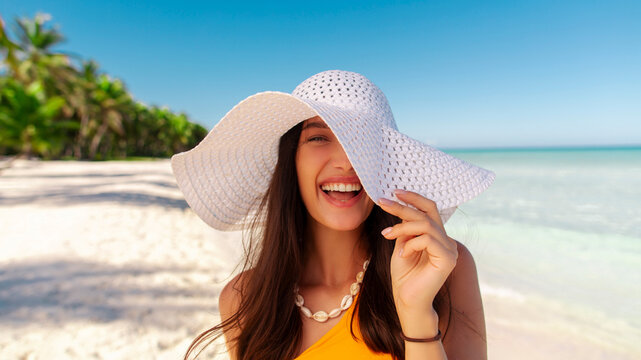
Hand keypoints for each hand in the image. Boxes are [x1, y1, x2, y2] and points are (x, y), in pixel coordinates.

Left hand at [378, 189, 457, 315]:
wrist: (407, 301)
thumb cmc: (404, 276)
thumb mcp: (402, 245)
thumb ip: (406, 228)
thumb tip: (400, 209)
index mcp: (437, 236)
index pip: (429, 209)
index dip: (413, 198)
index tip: (394, 192)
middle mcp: (447, 241)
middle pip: (427, 213)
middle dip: (403, 206)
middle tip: (382, 202)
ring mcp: (450, 250)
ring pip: (425, 225)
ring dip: (402, 227)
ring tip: (387, 235)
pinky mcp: (448, 259)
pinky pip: (427, 240)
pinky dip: (410, 244)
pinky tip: (402, 255)